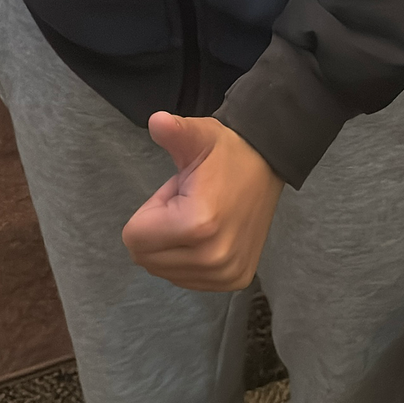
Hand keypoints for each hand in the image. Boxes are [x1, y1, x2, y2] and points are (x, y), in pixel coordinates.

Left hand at [123, 115, 284, 289]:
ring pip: (164, 271)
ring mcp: (225, 274)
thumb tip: (156, 121)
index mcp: (198, 225)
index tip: (178, 193)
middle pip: (146, 258)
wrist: (269, 165)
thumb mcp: (199, 136)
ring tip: (200, 217)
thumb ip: (174, 131)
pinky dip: (188, 259)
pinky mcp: (234, 280)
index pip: (134, 238)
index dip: (151, 210)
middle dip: (158, 230)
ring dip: (173, 245)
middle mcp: (213, 258)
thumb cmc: (227, 152)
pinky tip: (209, 236)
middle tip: (188, 204)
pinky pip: (186, 280)